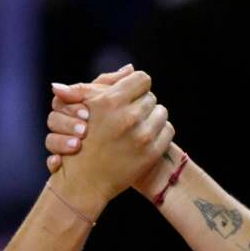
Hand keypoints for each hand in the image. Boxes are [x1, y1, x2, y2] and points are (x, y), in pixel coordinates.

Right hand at [51, 70, 174, 205]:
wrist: (84, 181)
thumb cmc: (81, 139)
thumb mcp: (85, 105)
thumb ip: (106, 82)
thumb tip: (130, 69)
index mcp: (111, 101)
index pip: (141, 79)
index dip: (135, 86)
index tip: (129, 95)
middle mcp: (128, 117)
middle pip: (150, 97)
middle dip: (140, 103)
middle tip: (129, 114)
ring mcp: (142, 136)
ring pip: (161, 112)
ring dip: (151, 117)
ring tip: (137, 126)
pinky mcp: (151, 153)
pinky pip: (168, 131)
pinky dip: (159, 132)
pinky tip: (145, 138)